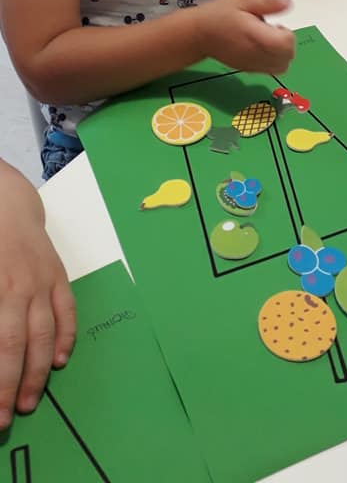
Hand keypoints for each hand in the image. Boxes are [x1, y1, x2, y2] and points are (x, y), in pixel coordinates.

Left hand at [0, 161, 75, 428]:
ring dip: (38, 371)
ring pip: (44, 334)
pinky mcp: (58, 275)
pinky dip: (66, 336)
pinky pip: (66, 311)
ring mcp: (42, 281)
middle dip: (11, 386)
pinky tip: (60, 360)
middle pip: (18, 346)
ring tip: (30, 400)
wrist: (6, 202)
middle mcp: (19, 287)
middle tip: (5, 418)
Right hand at [198, 0, 294, 73]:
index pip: (287, 43)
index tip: (276, 24)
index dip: (287, 33)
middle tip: (273, 31)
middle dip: (287, 44)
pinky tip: (259, 48)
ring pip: (281, 67)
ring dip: (281, 54)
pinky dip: (272, 61)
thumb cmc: (219, 14)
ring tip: (267, 40)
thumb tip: (288, 4)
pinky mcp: (248, 70)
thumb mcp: (243, 0)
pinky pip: (269, 71)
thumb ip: (267, 4)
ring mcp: (252, 65)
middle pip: (288, 58)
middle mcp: (257, 54)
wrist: (197, 34)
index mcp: (257, 36)